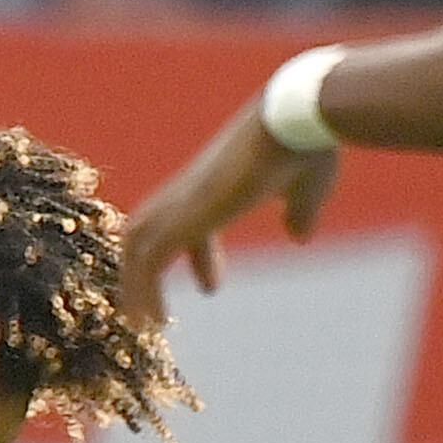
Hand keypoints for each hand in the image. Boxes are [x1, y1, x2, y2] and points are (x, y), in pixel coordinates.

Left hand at [115, 100, 337, 319]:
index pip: (188, 223)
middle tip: (155, 313)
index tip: (211, 289)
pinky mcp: (185, 214)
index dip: (199, 258)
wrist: (299, 116)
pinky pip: (148, 260)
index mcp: (216, 182)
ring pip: (137, 247)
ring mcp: (183, 200)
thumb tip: (299, 236)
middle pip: (148, 232)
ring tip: (145, 326)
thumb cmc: (306, 145)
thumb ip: (299, 212)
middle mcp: (190, 190)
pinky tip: (156, 320)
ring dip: (135, 287)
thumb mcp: (306, 190)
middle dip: (145, 272)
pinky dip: (143, 290)